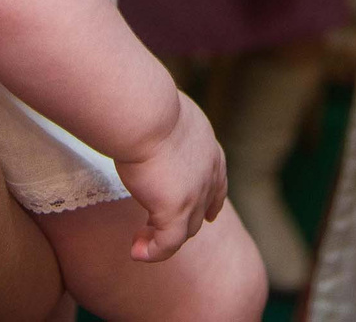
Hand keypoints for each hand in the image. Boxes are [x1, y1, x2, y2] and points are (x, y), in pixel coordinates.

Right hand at [116, 91, 226, 262]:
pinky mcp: (175, 210)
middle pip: (202, 209)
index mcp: (208, 148)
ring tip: (140, 242)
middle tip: (157, 228)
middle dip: (185, 222)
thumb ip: (164, 124)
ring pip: (186, 230)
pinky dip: (153, 251)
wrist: (147, 113)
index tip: (212, 214)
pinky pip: (168, 244)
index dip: (214, 199)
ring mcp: (195, 195)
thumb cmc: (147, 104)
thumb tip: (145, 116)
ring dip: (163, 239)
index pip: (219, 181)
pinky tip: (136, 251)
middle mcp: (208, 174)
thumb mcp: (166, 112)